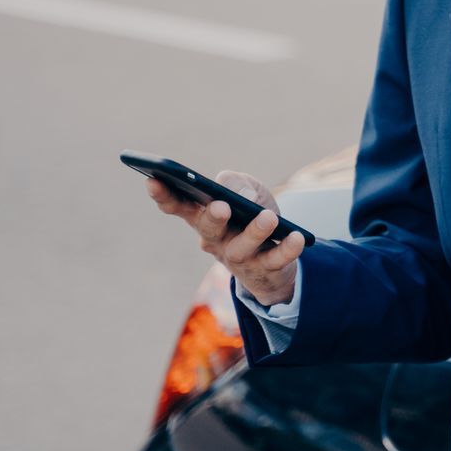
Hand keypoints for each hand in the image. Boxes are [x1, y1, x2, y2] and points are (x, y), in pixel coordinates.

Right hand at [143, 170, 301, 306]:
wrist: (280, 254)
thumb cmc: (253, 214)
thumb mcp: (248, 190)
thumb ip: (237, 183)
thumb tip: (239, 194)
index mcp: (204, 217)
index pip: (179, 207)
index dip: (164, 196)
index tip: (152, 179)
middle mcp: (216, 240)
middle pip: (208, 231)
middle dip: (212, 217)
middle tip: (220, 206)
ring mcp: (240, 258)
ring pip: (241, 249)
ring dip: (254, 232)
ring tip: (269, 217)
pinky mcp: (265, 270)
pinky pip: (275, 260)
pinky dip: (286, 249)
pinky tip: (297, 237)